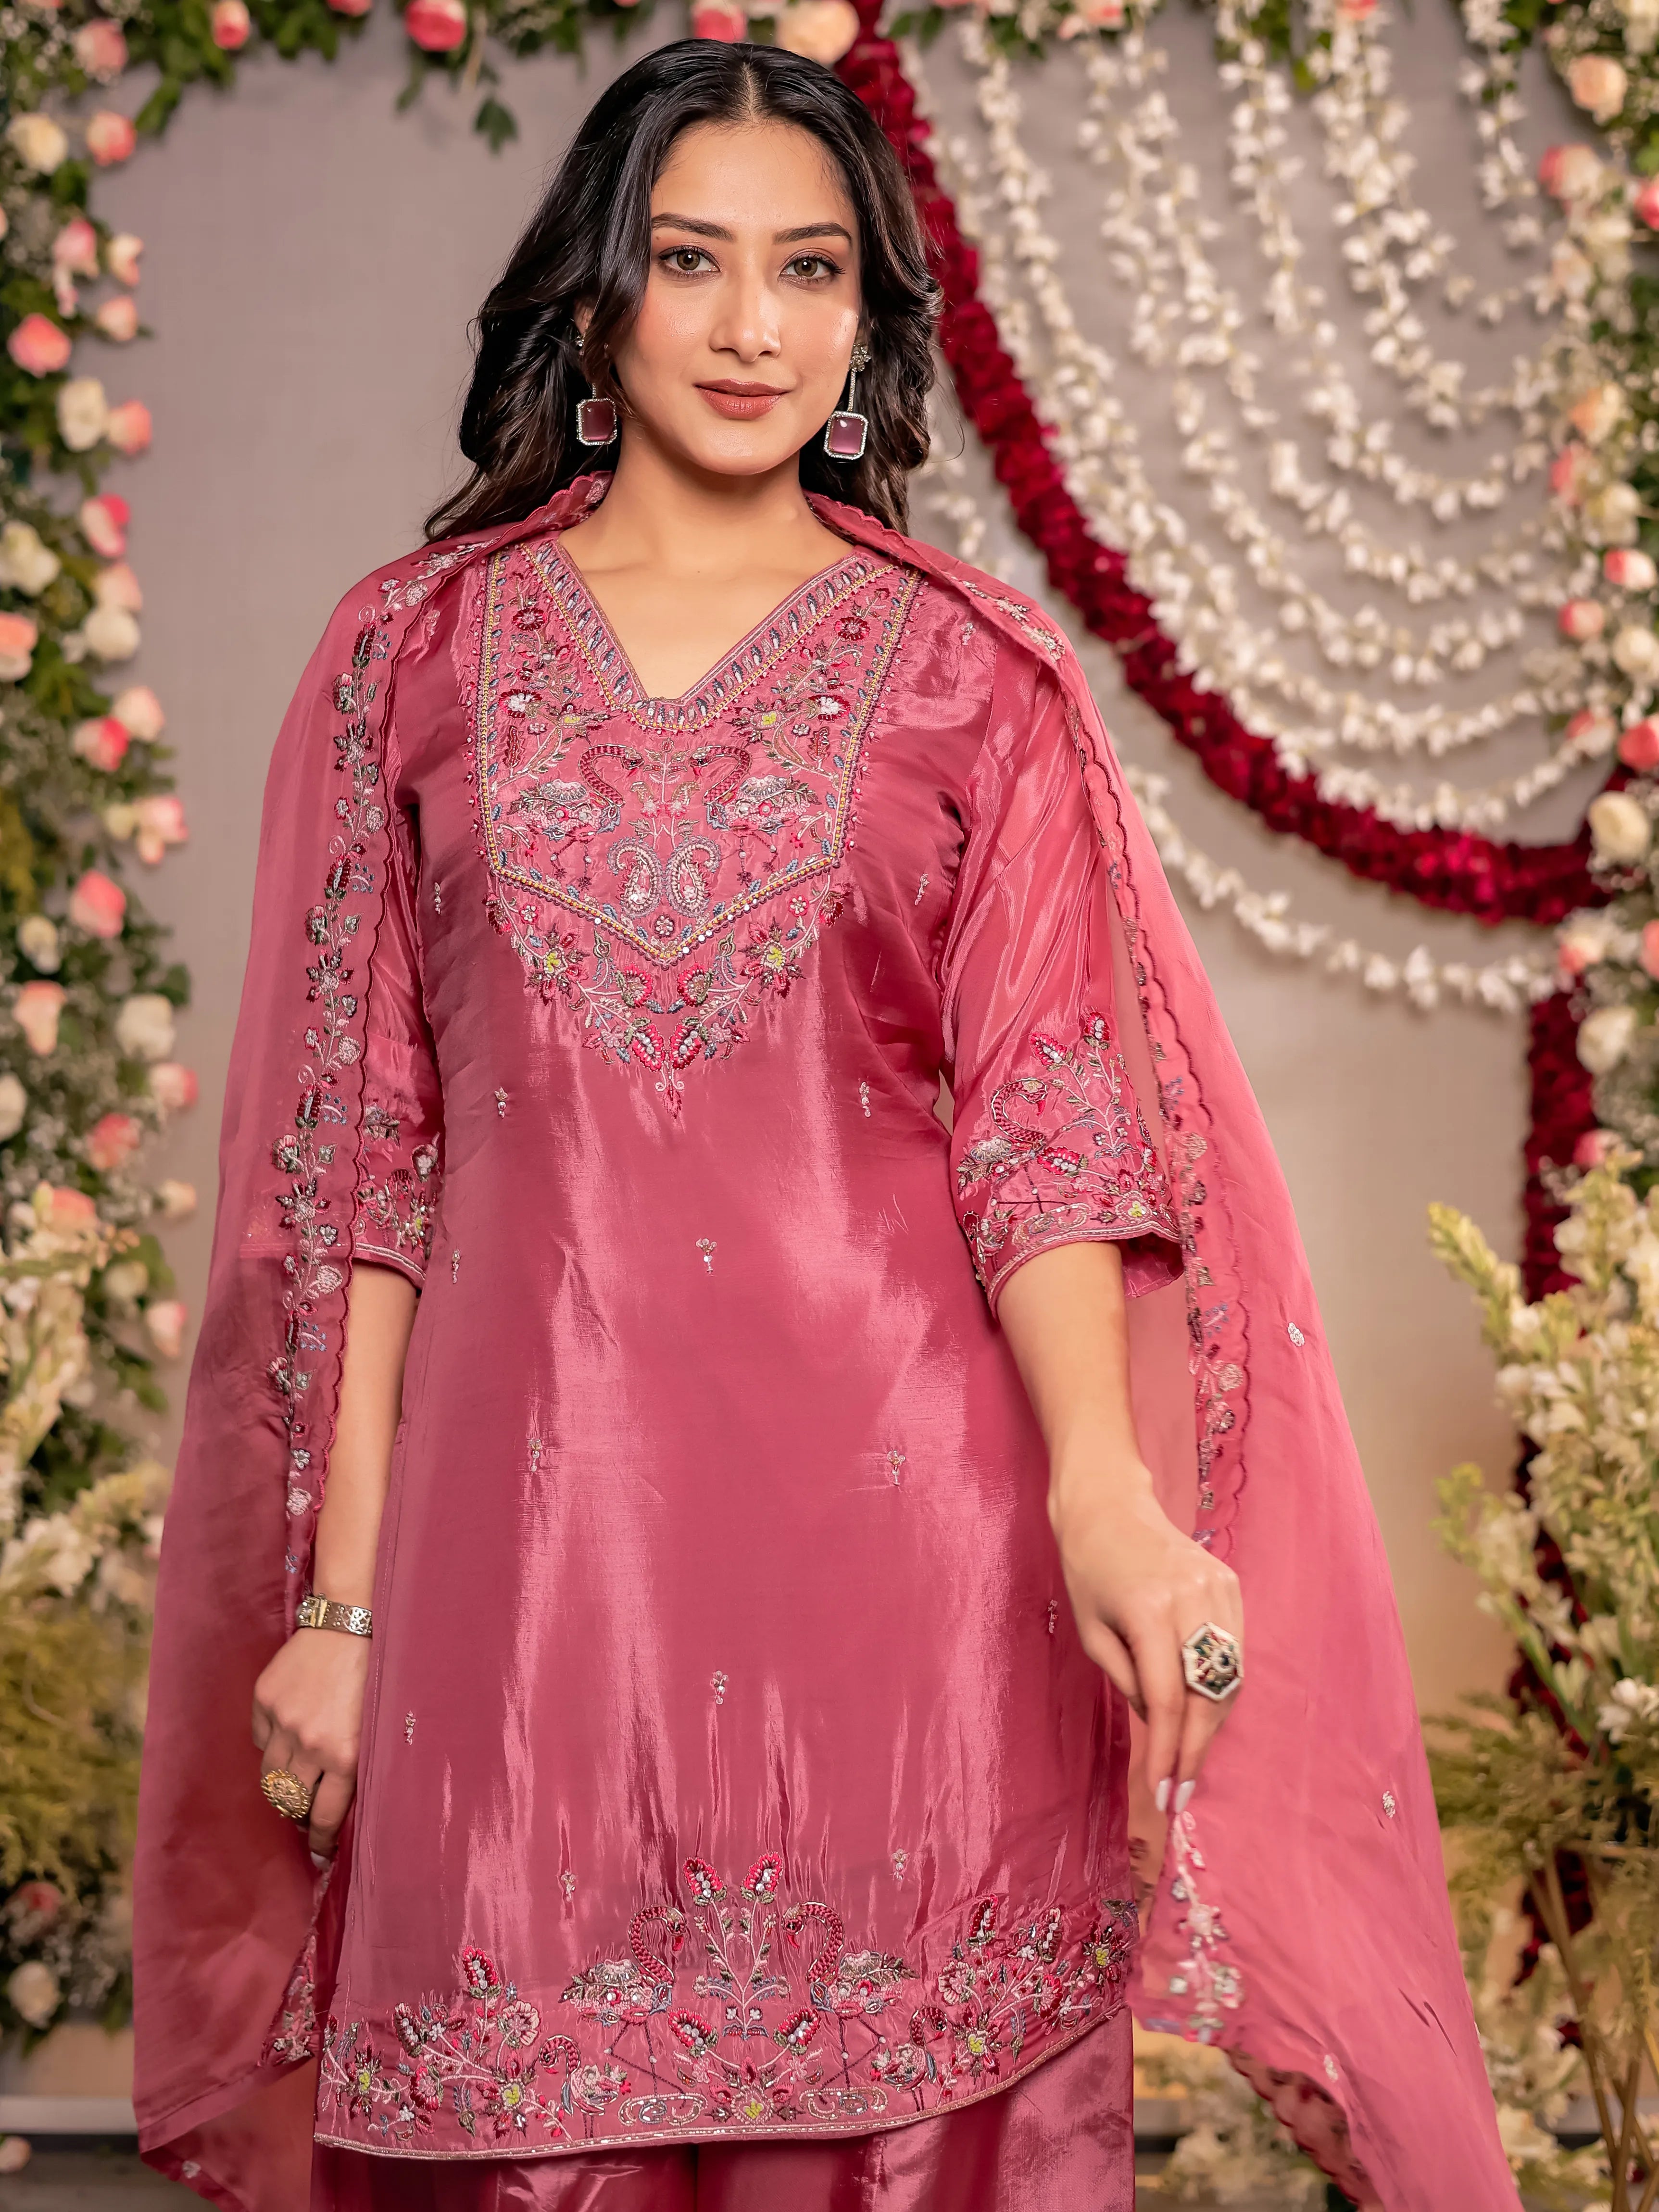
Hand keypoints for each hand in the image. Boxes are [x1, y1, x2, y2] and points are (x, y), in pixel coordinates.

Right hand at [252, 1627, 370, 1860]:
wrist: (351, 1622)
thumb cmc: (374, 1674)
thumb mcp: (375, 1726)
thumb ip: (356, 1764)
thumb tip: (338, 1807)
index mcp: (345, 1755)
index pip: (325, 1817)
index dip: (322, 1841)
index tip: (321, 1853)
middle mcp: (310, 1743)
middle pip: (291, 1801)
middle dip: (298, 1815)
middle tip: (305, 1816)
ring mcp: (284, 1721)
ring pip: (270, 1776)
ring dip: (281, 1787)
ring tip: (293, 1785)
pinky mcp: (265, 1700)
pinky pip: (260, 1739)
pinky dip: (270, 1744)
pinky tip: (286, 1738)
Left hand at [1048, 1456, 1242, 1812]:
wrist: (1109, 1504)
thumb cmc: (1088, 1568)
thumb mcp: (1091, 1631)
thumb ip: (1127, 1681)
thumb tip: (1162, 1724)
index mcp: (1149, 1611)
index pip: (1168, 1700)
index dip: (1169, 1752)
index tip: (1163, 1791)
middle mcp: (1192, 1600)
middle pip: (1207, 1695)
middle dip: (1196, 1750)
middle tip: (1181, 1791)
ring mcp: (1218, 1589)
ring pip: (1228, 1678)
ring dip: (1211, 1722)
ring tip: (1187, 1754)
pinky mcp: (1230, 1584)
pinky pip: (1234, 1651)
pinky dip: (1219, 1685)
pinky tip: (1200, 1706)